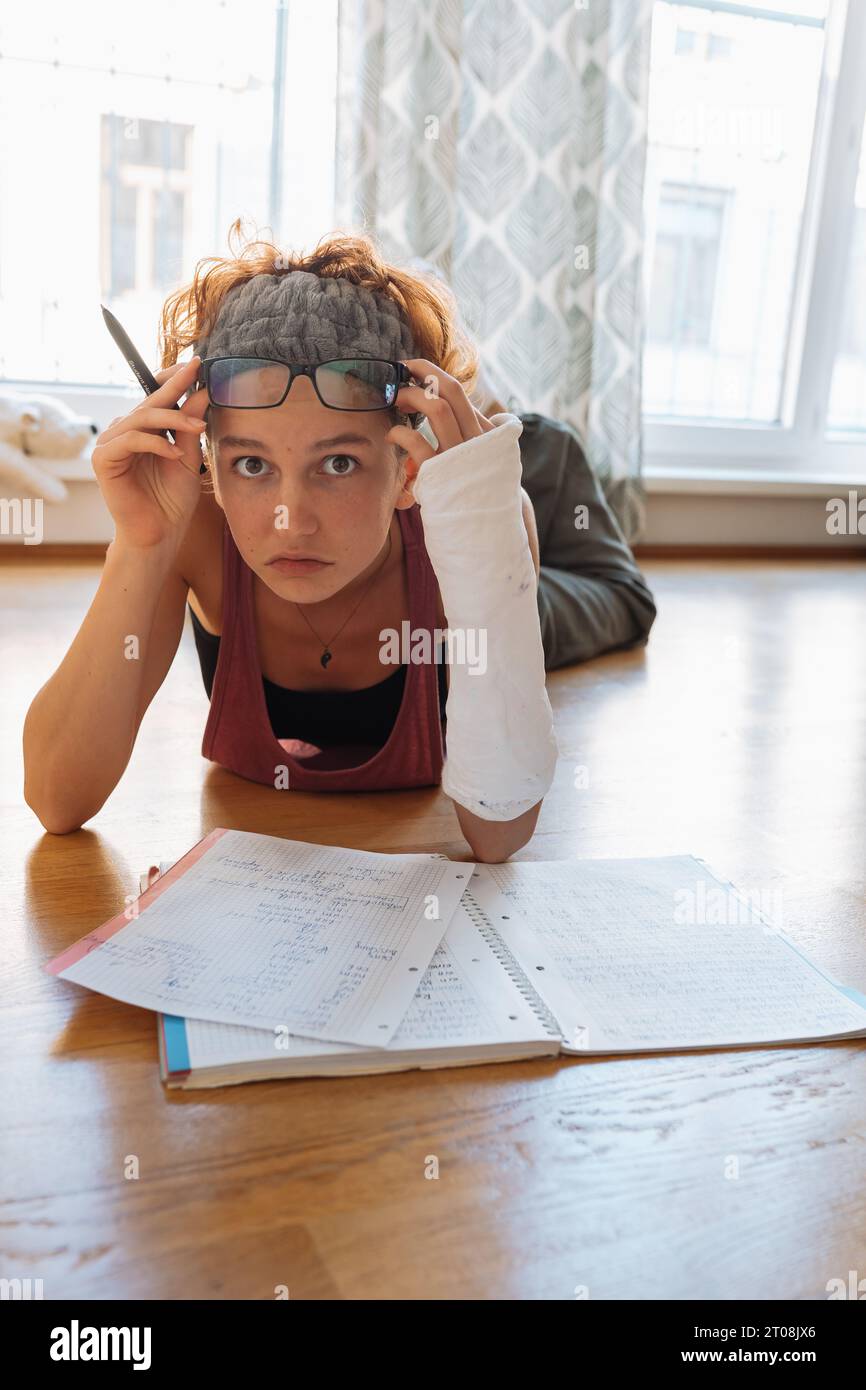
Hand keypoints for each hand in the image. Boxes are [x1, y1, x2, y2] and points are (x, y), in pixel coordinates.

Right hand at [91, 357, 209, 551]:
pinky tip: (175, 455)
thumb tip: (203, 392)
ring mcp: (111, 444)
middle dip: (175, 388)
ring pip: (141, 419)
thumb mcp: (190, 459)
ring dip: (172, 419)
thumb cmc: (172, 501)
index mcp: (144, 431)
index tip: (196, 364)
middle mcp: (124, 432)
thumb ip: (191, 428)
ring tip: (198, 429)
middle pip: (149, 403)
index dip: (174, 379)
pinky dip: (155, 444)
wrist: (159, 534)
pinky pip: (129, 439)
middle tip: (197, 374)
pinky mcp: (103, 459)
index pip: (156, 397)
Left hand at [386, 358, 498, 485]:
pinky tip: (392, 435)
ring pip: (437, 409)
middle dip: (423, 372)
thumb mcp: (489, 458)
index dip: (433, 373)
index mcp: (486, 432)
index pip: (458, 392)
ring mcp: (459, 455)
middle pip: (450, 391)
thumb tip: (476, 407)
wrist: (484, 527)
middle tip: (402, 369)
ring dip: (413, 397)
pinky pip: (417, 442)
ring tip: (396, 398)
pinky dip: (400, 433)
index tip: (414, 369)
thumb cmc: (480, 490)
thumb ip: (479, 433)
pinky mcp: (440, 473)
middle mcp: (476, 439)